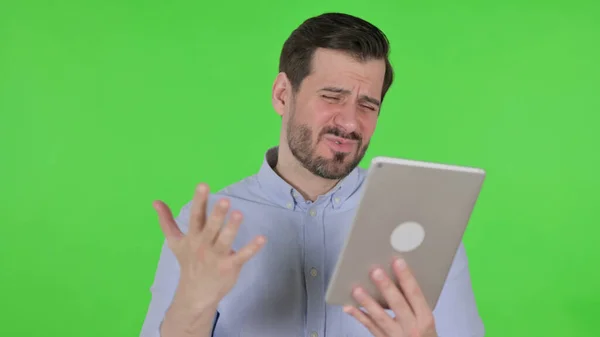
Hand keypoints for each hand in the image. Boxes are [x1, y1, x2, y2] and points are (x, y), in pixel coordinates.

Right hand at [153, 183, 265, 309]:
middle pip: (210, 228)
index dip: (199, 201)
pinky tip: (262, 238)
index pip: (196, 216)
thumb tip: (155, 201)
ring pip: (225, 241)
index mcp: (193, 236)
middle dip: (217, 214)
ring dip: (232, 228)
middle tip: (225, 200)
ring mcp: (217, 256)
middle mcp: (204, 245)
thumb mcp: (175, 242)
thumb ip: (166, 221)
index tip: (203, 185)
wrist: (195, 294)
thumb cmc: (188, 262)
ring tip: (239, 213)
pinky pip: (241, 256)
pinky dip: (252, 248)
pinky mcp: (230, 266)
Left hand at [343, 258, 437, 336]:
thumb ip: (414, 301)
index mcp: (425, 318)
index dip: (407, 278)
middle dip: (386, 287)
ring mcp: (397, 336)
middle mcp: (412, 327)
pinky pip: (370, 328)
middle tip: (375, 271)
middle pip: (398, 304)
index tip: (398, 262)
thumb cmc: (424, 334)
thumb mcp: (426, 318)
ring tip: (356, 289)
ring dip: (368, 302)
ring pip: (381, 318)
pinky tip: (349, 307)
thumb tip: (398, 276)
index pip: (415, 295)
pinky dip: (359, 316)